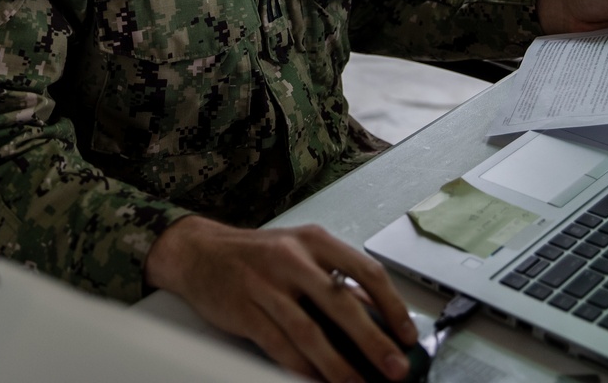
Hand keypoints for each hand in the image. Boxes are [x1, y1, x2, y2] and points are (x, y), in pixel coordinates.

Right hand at [144, 216, 416, 381]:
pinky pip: (279, 346)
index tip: (407, 333)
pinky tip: (318, 381)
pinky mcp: (245, 310)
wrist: (201, 252)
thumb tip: (376, 315)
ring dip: (338, 365)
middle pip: (341, 303)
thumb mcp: (302, 252)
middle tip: (395, 368)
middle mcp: (293, 258)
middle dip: (373, 340)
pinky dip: (302, 368)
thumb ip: (336, 279)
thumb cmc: (259, 254)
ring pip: (310, 331)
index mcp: (315, 240)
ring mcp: (267, 284)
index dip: (391, 304)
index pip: (365, 270)